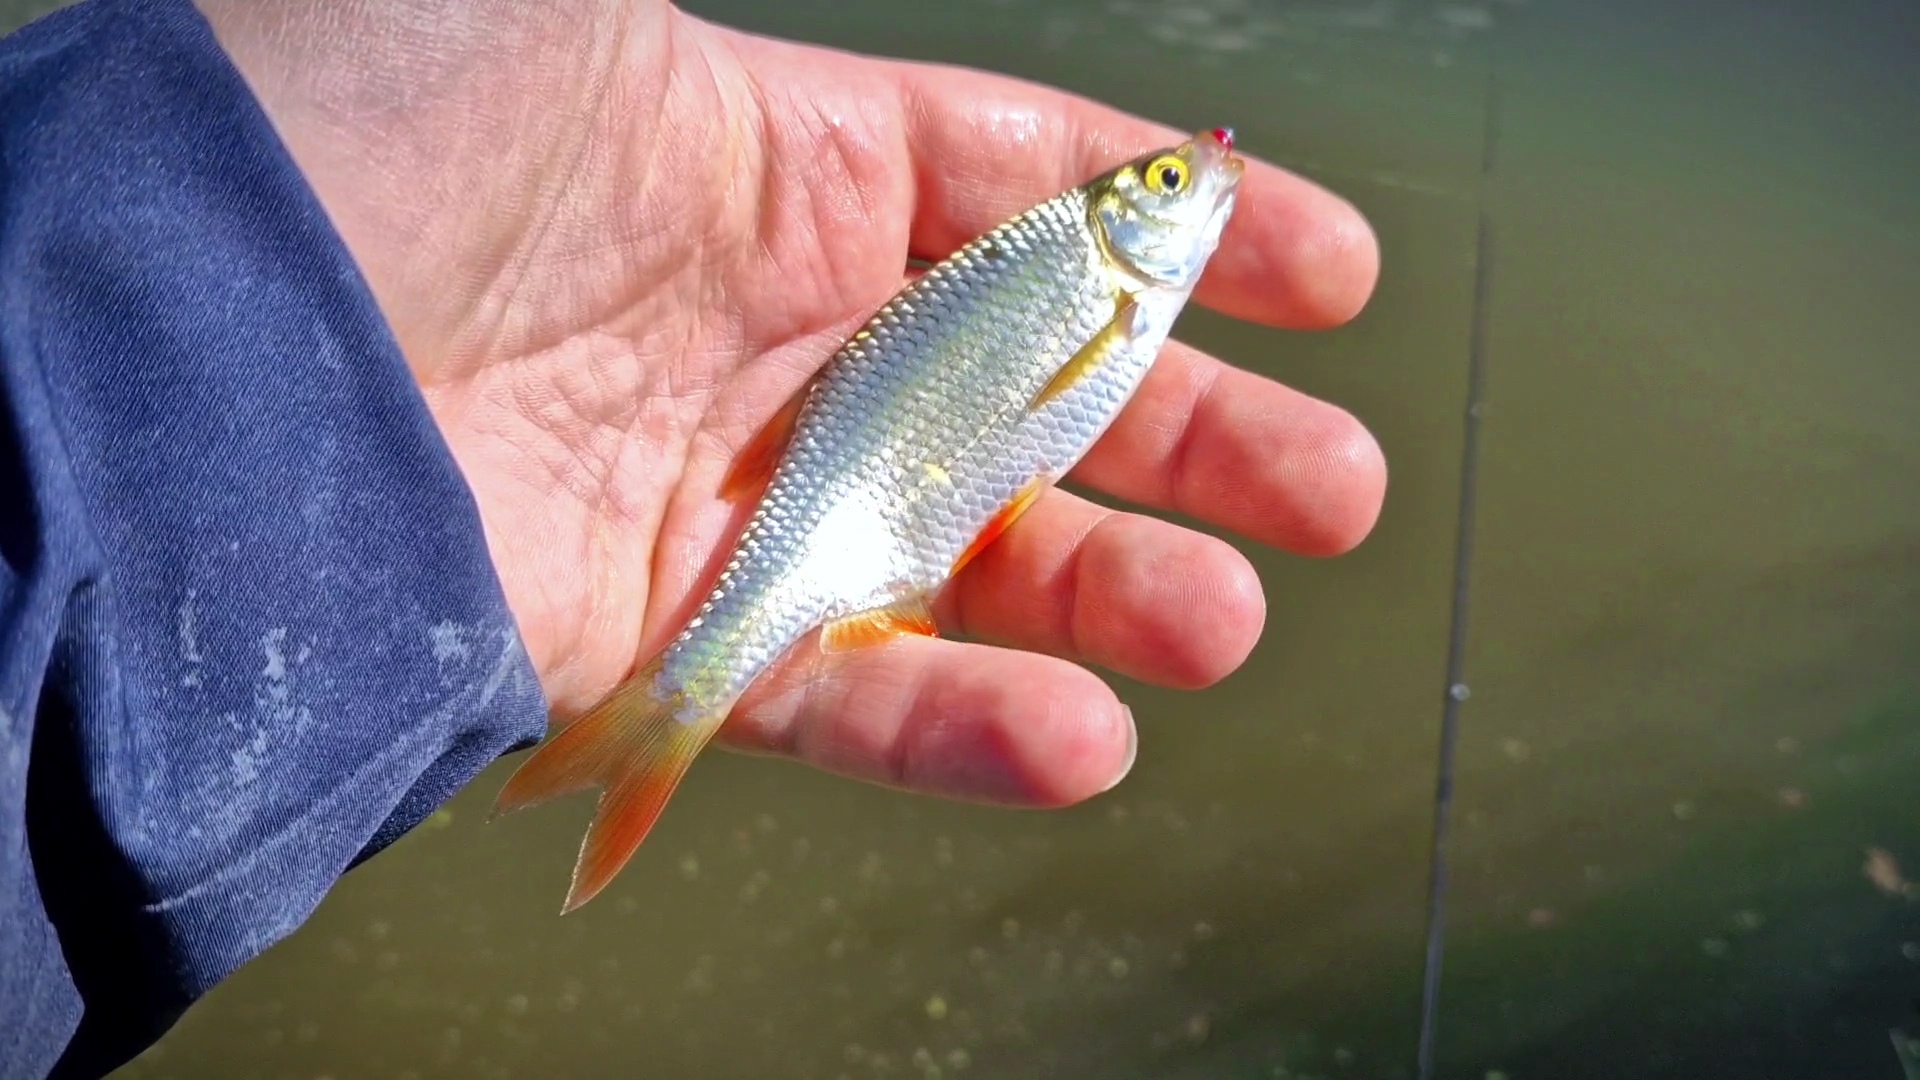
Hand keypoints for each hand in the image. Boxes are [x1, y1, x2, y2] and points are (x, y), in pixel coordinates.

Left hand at [198, 0, 1385, 808]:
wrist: (201, 364)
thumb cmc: (367, 137)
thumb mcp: (565, 3)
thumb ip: (724, 25)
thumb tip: (825, 35)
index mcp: (774, 168)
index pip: (1028, 194)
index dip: (1182, 236)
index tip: (1319, 269)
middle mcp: (769, 336)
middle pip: (1036, 393)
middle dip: (1199, 433)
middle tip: (1328, 485)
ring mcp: (733, 496)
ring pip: (973, 560)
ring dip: (1115, 594)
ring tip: (1227, 622)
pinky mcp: (674, 640)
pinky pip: (853, 696)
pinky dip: (969, 725)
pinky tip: (1086, 735)